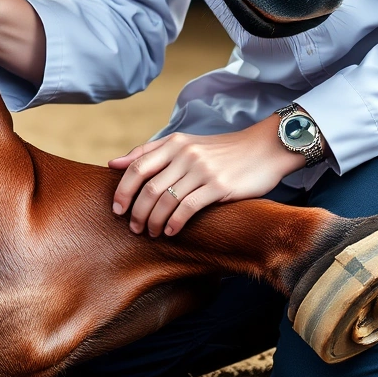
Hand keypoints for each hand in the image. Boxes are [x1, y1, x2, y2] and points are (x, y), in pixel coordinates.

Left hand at [108, 116, 304, 236]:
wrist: (264, 149)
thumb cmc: (221, 151)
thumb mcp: (185, 144)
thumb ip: (150, 153)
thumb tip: (113, 164)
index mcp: (174, 143)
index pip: (137, 167)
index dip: (123, 190)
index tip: (116, 209)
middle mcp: (185, 154)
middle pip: (148, 187)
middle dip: (136, 211)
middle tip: (134, 228)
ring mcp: (202, 170)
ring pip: (165, 200)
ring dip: (153, 221)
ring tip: (150, 233)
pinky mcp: (219, 186)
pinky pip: (188, 207)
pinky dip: (175, 223)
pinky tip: (170, 232)